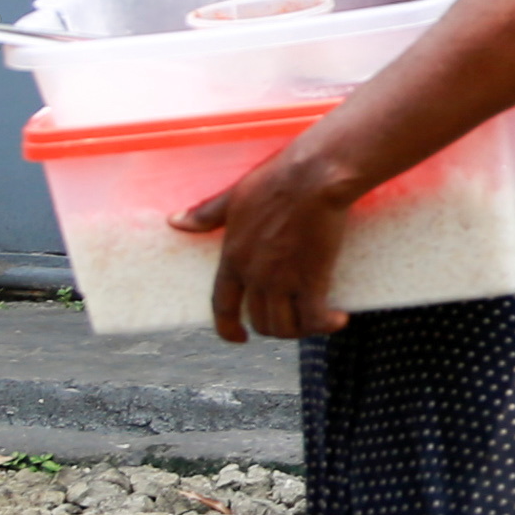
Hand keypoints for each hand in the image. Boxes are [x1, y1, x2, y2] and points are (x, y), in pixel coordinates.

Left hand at [181, 150, 359, 346]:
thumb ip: (206, 215)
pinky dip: (325, 325)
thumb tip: (175, 221)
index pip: (222, 306)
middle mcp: (254, 276)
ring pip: (285, 327)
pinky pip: (314, 319)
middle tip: (294, 317)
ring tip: (316, 319)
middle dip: (277, 326)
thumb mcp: (233, 198)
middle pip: (260, 321)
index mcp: (233, 257)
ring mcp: (282, 280)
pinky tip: (338, 319)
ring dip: (301, 329)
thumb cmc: (275, 181)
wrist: (312, 177)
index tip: (239, 337)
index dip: (228, 328)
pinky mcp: (311, 279)